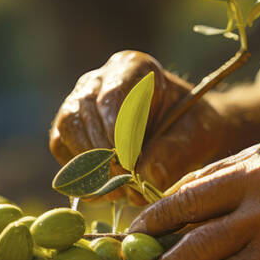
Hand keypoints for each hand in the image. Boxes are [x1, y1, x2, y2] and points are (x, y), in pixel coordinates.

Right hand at [50, 50, 226, 202]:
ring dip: (88, 165)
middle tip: (124, 185)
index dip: (118, 135)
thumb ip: (175, 152)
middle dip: (102, 155)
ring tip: (116, 191)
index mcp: (134, 68)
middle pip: (84, 112)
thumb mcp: (197, 135)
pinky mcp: (70, 127)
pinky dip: (79, 173)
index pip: (112, 98)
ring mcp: (80, 101)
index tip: (130, 167)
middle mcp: (100, 79)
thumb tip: (145, 177)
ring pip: (68, 128)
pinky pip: (62, 147)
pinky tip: (104, 191)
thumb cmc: (193, 126)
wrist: (185, 132)